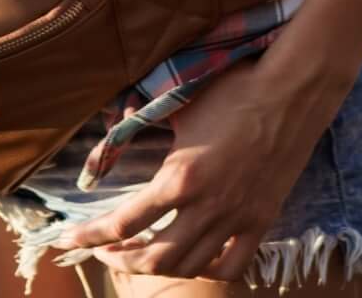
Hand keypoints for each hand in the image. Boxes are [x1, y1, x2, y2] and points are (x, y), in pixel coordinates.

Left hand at [47, 43, 350, 283]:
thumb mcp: (181, 106)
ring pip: (189, 266)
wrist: (293, 91)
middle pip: (152, 257)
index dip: (89, 236)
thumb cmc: (235, 90)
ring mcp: (236, 218)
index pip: (122, 222)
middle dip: (121, 260)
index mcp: (180, 178)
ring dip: (158, 267)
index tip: (68, 240)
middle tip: (107, 251)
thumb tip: (115, 129)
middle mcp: (206, 207)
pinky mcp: (262, 220)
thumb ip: (145, 123)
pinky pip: (231, 264)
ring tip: (143, 256)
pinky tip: (194, 260)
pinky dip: (207, 270)